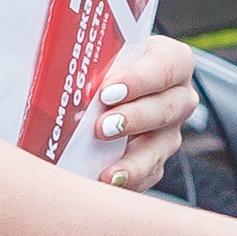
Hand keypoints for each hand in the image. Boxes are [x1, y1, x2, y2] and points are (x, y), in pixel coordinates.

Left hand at [87, 30, 203, 191]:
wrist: (101, 86)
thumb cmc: (102, 63)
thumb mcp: (102, 52)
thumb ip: (91, 58)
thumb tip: (58, 65)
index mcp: (171, 60)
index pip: (167, 65)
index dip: (139, 79)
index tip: (107, 91)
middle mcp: (178, 96)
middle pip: (168, 108)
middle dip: (134, 118)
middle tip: (102, 128)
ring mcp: (169, 130)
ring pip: (161, 146)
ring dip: (133, 159)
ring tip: (107, 170)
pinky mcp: (157, 158)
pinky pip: (149, 173)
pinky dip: (129, 181)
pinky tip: (108, 183)